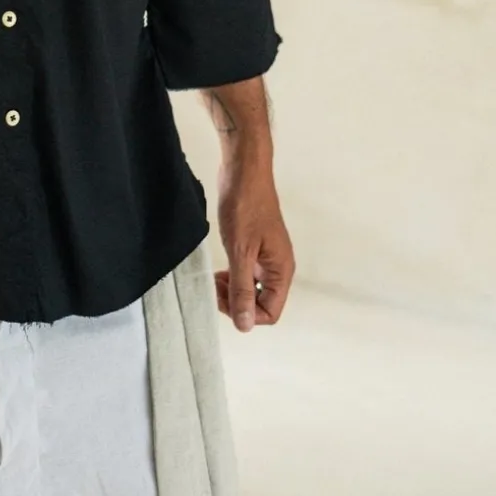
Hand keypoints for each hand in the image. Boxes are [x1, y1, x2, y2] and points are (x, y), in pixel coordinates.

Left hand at [213, 149, 294, 331]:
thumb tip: (245, 325)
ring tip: (214, 277)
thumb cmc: (245, 207)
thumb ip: (242, 289)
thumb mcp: (240, 251)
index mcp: (281, 271)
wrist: (243, 171)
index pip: (270, 312)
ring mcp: (266, 256)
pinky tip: (219, 267)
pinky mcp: (255, 245)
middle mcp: (278, 266)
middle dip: (237, 300)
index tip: (222, 298)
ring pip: (251, 287)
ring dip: (233, 288)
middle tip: (214, 286)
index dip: (246, 313)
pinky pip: (246, 271)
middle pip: (260, 302)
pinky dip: (232, 274)